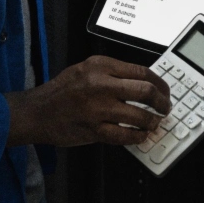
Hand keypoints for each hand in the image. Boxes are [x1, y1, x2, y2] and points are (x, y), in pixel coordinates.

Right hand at [4, 55, 171, 147]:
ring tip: (154, 123)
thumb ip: (112, 73)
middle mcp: (101, 84)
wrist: (38, 111)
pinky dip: (138, 137)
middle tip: (165, 108)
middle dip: (161, 102)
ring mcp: (98, 108)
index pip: (141, 72)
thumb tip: (142, 83)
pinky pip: (125, 135)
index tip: (164, 91)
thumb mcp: (86, 69)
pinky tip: (141, 135)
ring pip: (139, 115)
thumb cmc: (62, 91)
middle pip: (145, 91)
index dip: (159, 83)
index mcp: (100, 65)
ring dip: (152, 121)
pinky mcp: (94, 129)